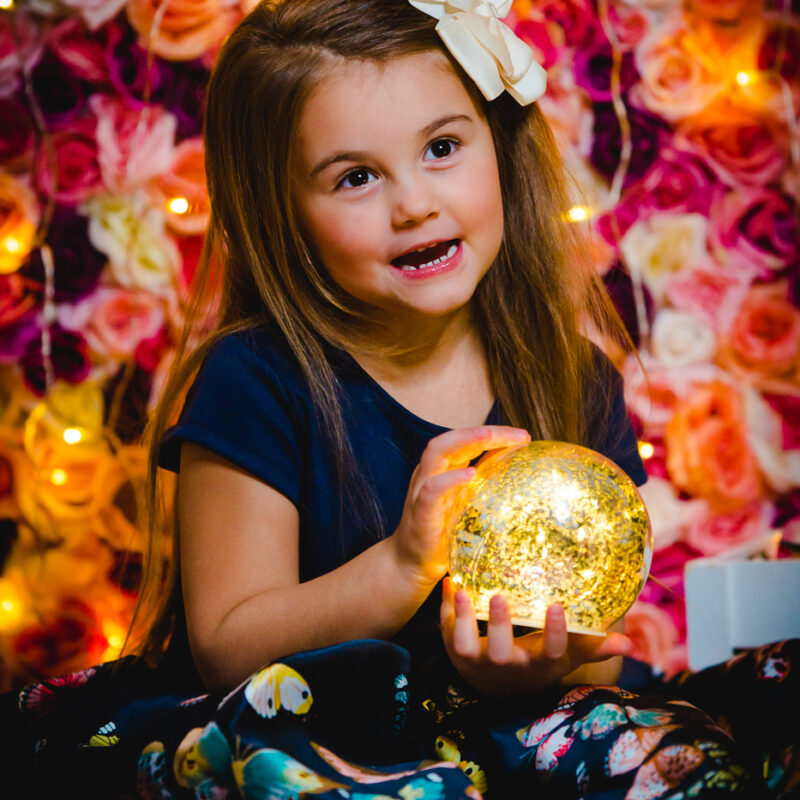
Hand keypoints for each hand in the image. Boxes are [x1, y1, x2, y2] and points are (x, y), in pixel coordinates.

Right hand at [391, 426, 529, 586]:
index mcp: (442, 469)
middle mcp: (430, 473)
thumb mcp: (466, 503)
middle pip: (451, 439)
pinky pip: (432, 490)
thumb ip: (483, 483)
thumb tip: (515, 468)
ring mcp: (421, 490)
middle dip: (482, 431)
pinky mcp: (420, 512)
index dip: (495, 434)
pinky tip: (470, 474)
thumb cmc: (442, 533)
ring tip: (488, 436)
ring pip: (436, 453)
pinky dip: (450, 479)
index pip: (466, 440)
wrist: (410, 564)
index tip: (524, 436)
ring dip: (463, 441)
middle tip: (517, 434)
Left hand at [440, 578, 632, 697]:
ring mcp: (478, 661)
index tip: (557, 607)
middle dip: (499, 626)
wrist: (501, 689)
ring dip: (462, 620)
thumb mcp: (568, 656)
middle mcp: (508, 665)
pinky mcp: (455, 652)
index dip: (555, 634)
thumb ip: (593, 647)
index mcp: (539, 663)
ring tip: (462, 590)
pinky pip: (446, 632)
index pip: (551, 652)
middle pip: (501, 652)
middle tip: (500, 596)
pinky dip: (444, 609)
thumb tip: (628, 644)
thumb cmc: (540, 661)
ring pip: (465, 646)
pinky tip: (450, 582)